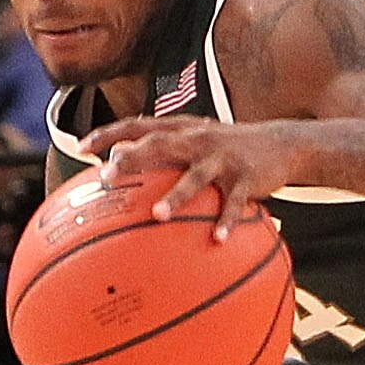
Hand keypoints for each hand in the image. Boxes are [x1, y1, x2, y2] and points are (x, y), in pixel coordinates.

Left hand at [91, 117, 302, 239]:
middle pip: (160, 144)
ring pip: (195, 176)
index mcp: (183, 129)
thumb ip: (162, 150)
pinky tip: (217, 239)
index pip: (139, 125)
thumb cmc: (228, 148)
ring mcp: (223, 157)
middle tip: (108, 177)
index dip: (109, 133)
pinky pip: (234, 203)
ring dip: (176, 196)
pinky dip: (226, 221)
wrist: (282, 143)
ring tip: (157, 215)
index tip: (82, 148)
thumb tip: (119, 161)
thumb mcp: (197, 141)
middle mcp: (199, 139)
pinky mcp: (247, 177)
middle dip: (133, 159)